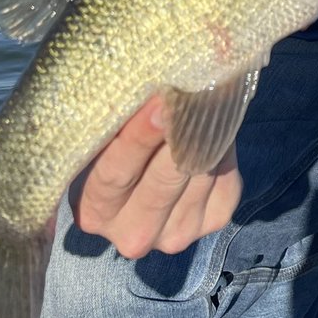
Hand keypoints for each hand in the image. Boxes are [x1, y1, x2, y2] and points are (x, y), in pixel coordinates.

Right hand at [70, 94, 242, 258]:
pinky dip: (221, 142)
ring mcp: (177, 233)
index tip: (156, 102)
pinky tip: (214, 118)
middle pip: (161, 181)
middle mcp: (134, 234)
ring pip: (197, 174)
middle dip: (178, 132)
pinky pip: (223, 174)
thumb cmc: (115, 145)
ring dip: (204, 130)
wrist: (149, 174)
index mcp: (94, 211)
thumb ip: (113, 120)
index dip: (138, 137)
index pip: (115, 173)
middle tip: (189, 92)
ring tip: (206, 91)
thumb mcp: (102, 137)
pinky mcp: (214, 220)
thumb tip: (145, 83)